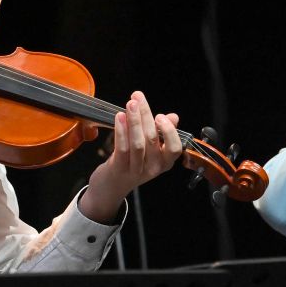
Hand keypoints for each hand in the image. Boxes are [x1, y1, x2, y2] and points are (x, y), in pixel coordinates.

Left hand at [78, 91, 182, 222]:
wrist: (111, 188)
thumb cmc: (132, 163)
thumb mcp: (150, 150)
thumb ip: (162, 133)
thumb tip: (173, 117)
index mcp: (164, 162)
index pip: (175, 148)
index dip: (169, 131)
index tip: (161, 115)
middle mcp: (153, 168)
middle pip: (153, 139)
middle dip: (146, 115)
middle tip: (138, 98)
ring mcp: (136, 170)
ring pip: (138, 143)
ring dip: (134, 121)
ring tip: (130, 103)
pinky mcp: (119, 169)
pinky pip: (122, 148)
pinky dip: (121, 131)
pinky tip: (119, 117)